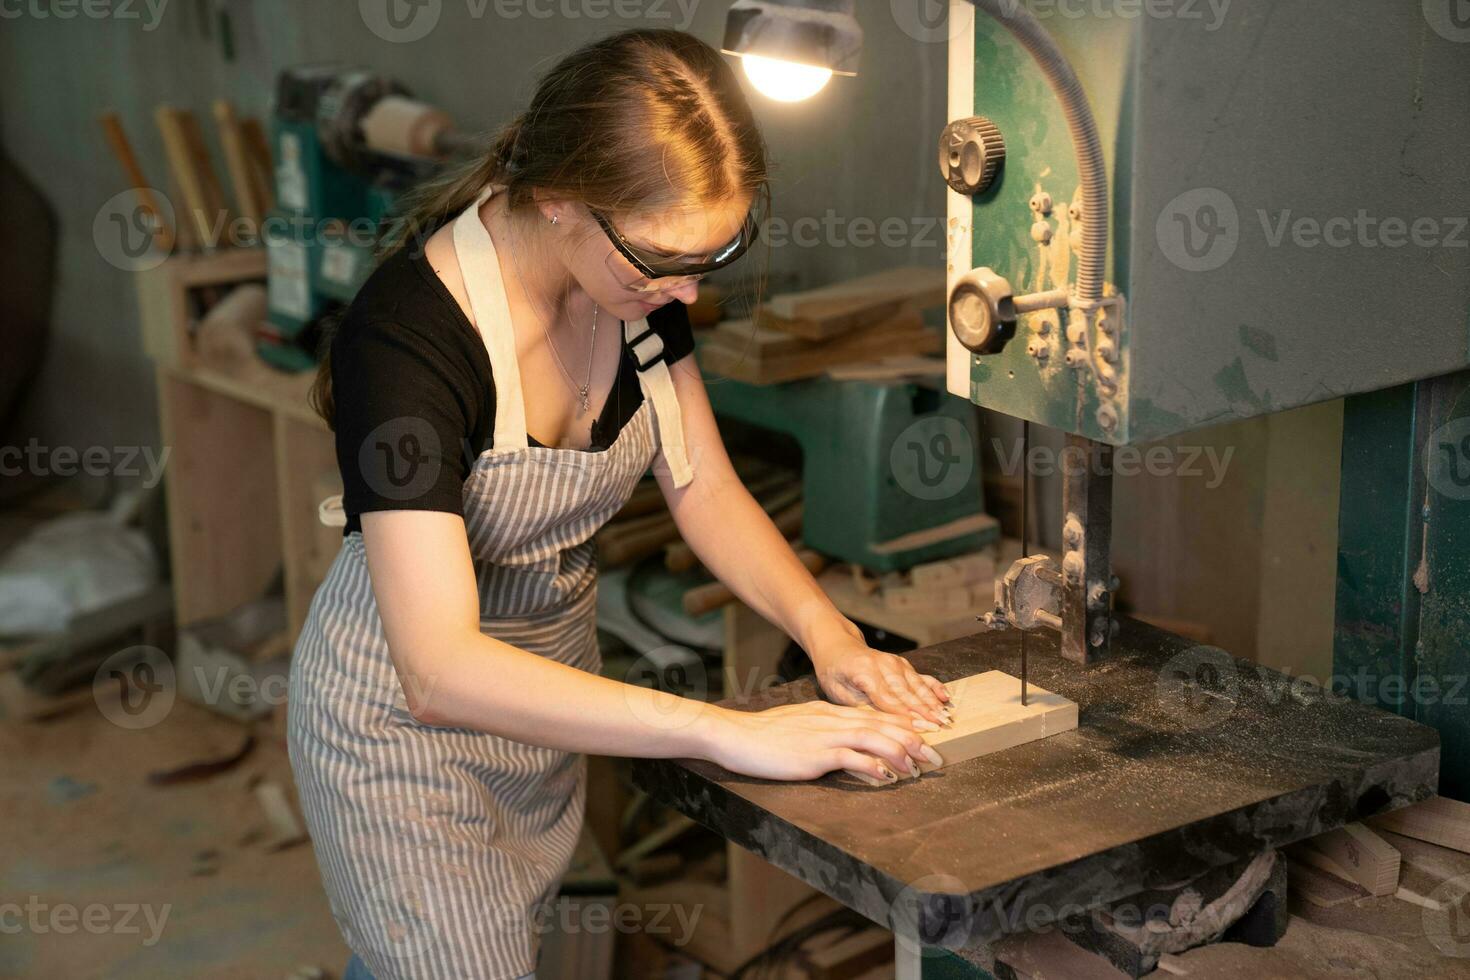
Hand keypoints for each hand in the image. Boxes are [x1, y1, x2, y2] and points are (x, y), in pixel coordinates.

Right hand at [702, 701, 943, 782]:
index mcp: (829, 713)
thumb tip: (843, 744)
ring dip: (900, 751)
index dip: (902, 726)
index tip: (923, 736)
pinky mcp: (815, 754)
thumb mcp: (799, 725)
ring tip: (919, 765)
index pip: (874, 716)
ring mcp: (825, 735)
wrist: (736, 735)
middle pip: (882, 725)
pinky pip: (852, 757)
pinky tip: (887, 775)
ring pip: (873, 737)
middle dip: (912, 739)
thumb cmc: (764, 735)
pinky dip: (873, 765)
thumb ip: (823, 731)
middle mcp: (832, 720)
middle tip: (936, 753)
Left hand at [810, 634, 952, 730]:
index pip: (887, 699)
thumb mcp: (837, 692)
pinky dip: (933, 686)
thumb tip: (881, 725)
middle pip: (907, 693)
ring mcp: (895, 662)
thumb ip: (860, 707)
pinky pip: (920, 676)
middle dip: (925, 711)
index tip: (919, 729)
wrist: (837, 645)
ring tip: (946, 717)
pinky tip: (945, 697)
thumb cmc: (835, 672)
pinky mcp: (902, 663)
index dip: (904, 715)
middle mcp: (883, 665)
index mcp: (864, 672)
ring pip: (917, 686)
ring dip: (932, 702)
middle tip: (940, 727)